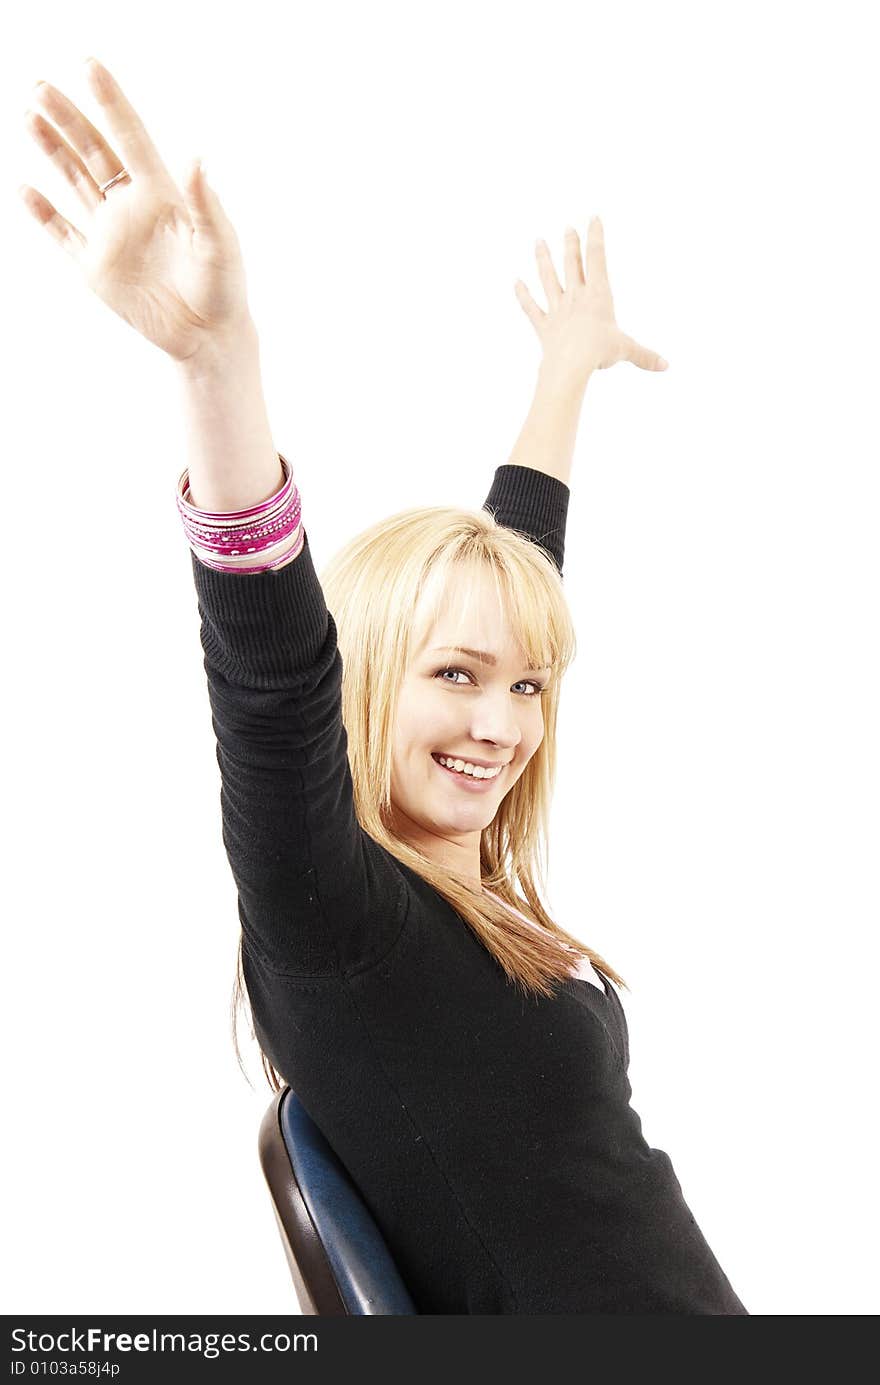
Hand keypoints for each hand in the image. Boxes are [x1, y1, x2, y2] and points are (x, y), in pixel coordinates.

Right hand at [20, 58, 252, 364]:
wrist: (208, 336)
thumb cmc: (224, 288)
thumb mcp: (219, 243)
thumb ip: (204, 202)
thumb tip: (196, 158)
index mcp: (162, 193)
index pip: (130, 137)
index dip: (111, 102)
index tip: (89, 66)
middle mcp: (132, 207)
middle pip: (93, 152)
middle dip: (67, 118)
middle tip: (41, 87)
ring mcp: (111, 235)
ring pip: (74, 181)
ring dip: (52, 150)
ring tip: (29, 115)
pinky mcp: (96, 268)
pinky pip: (63, 234)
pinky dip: (43, 214)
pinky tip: (25, 190)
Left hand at [514, 217, 667, 383]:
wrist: (570, 364)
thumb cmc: (600, 353)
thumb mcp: (627, 350)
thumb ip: (645, 356)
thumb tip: (666, 366)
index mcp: (598, 295)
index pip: (598, 258)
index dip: (595, 236)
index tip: (593, 218)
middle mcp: (576, 296)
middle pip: (571, 263)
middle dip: (570, 244)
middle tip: (567, 227)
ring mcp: (557, 309)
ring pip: (548, 278)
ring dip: (543, 259)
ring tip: (538, 242)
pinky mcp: (544, 325)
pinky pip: (531, 307)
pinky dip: (523, 295)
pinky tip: (516, 282)